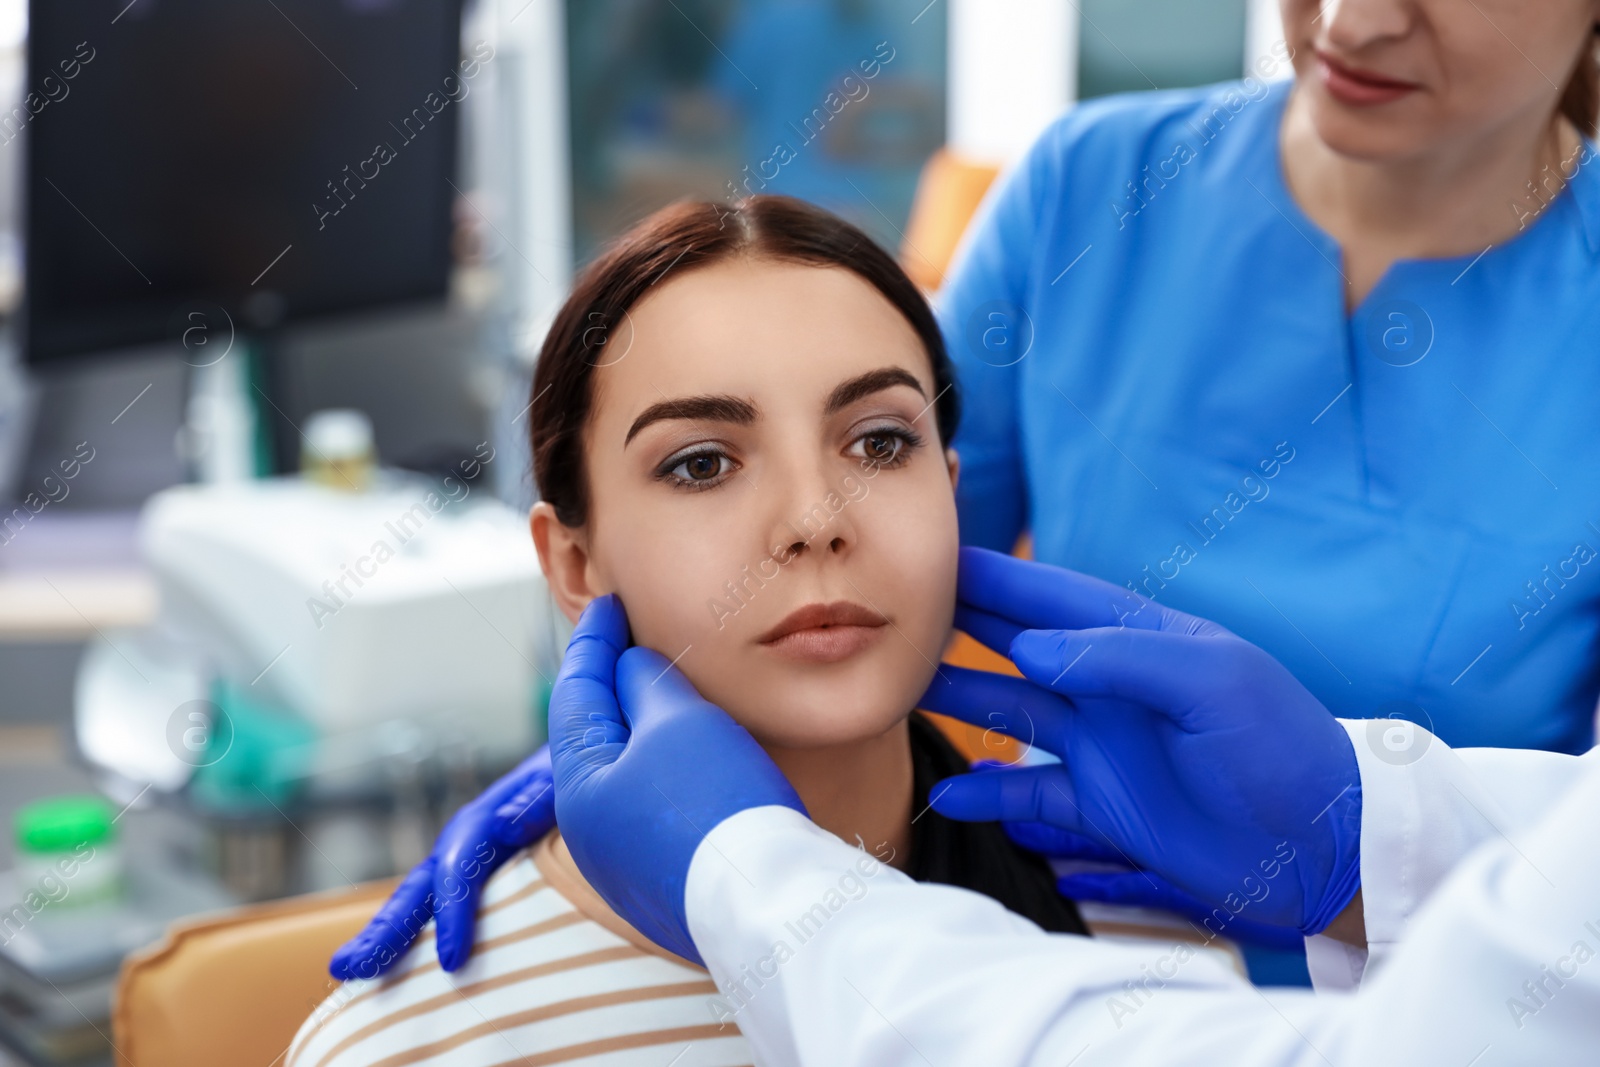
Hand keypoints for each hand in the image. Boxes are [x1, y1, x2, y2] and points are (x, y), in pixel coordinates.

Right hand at [329, 745, 554, 978]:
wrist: (578, 764)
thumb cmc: (574, 780)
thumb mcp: (562, 782)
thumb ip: (539, 798)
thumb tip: (505, 826)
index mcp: (484, 820)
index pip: (459, 869)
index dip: (453, 913)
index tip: (453, 961)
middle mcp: (463, 842)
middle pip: (418, 887)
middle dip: (385, 930)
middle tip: (345, 968)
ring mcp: (463, 860)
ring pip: (418, 900)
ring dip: (385, 936)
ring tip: (348, 972)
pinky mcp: (475, 875)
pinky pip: (437, 908)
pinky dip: (411, 936)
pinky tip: (391, 969)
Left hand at [549, 594, 805, 965]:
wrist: (769, 898)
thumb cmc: (717, 801)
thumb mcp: (677, 720)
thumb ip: (645, 682)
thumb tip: (629, 668)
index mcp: (578, 785)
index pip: (576, 692)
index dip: (595, 641)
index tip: (612, 603)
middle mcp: (590, 829)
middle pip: (595, 735)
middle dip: (614, 682)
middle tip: (634, 637)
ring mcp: (625, 861)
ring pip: (626, 772)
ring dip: (643, 726)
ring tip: (668, 686)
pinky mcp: (665, 878)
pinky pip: (654, 806)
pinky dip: (664, 767)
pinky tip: (692, 751)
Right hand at [921, 547, 1361, 936]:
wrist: (1325, 847)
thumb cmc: (1284, 747)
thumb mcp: (1213, 681)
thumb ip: (1120, 657)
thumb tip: (1030, 647)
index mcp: (1143, 640)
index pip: (1052, 596)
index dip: (992, 576)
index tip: (932, 557)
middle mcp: (1113, 687)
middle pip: (1018, 645)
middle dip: (958, 626)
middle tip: (894, 613)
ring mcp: (1105, 746)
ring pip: (1012, 712)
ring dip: (959, 699)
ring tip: (899, 690)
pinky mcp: (1105, 805)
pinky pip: (1030, 794)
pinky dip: (988, 794)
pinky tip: (945, 795)